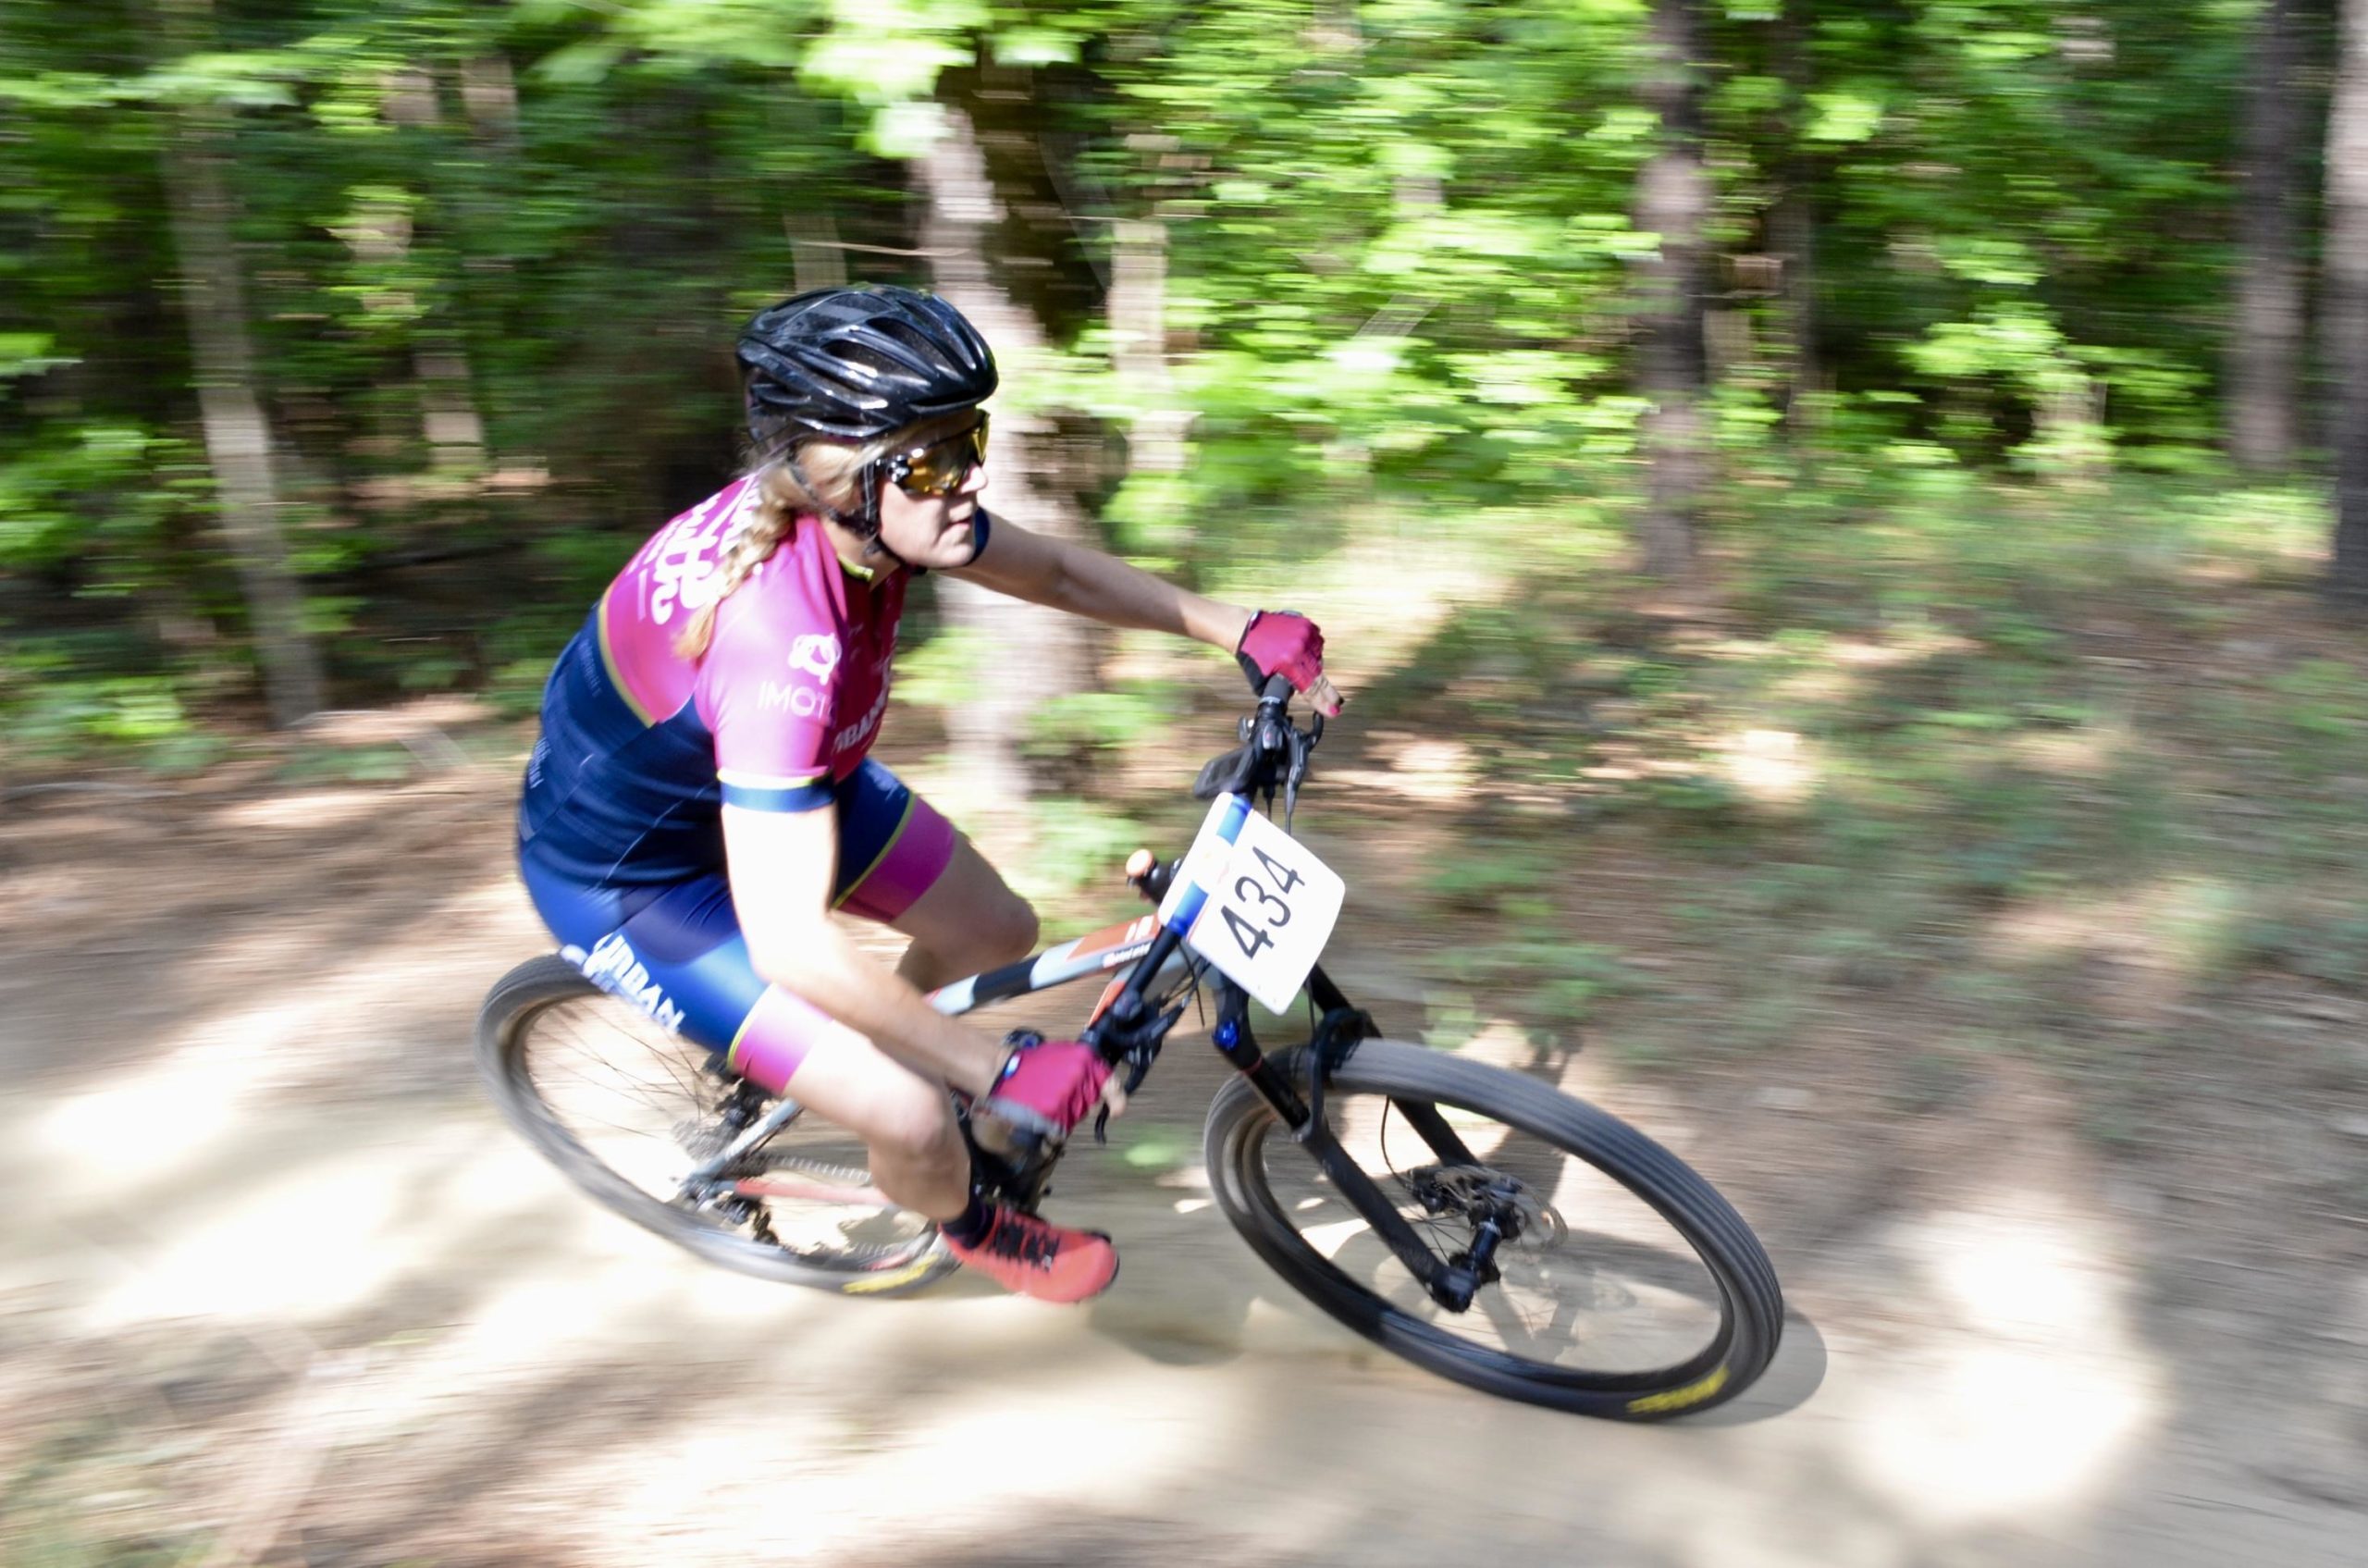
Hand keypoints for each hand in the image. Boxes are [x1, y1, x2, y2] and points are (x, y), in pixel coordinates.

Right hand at [979, 1035, 1123, 1147]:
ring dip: (1066, 1112)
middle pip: (1091, 1103)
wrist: (1004, 1071)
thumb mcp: (1064, 1053)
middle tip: (1059, 1092)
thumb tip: (1104, 1084)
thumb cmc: (1033, 1064)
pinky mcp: (1054, 1114)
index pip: (1111, 1084)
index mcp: (1085, 1059)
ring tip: (1046, 1098)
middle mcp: (1080, 1077)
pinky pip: (1063, 1126)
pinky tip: (1042, 1108)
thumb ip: (1086, 1066)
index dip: (1117, 1100)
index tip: (1117, 1111)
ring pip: (1077, 1115)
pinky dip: (1055, 1122)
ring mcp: (1067, 1097)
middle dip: (1080, 1102)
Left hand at [1236, 609, 1343, 716]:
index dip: (1324, 701)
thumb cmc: (1252, 657)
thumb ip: (1285, 691)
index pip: (1311, 688)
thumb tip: (1304, 696)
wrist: (1245, 630)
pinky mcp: (1306, 624)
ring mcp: (1304, 634)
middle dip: (1326, 690)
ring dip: (1312, 665)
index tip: (1334, 710)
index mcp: (1288, 664)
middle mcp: (1299, 648)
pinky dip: (1311, 650)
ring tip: (1295, 662)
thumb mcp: (1263, 682)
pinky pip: (1316, 644)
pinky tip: (1298, 651)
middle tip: (1335, 701)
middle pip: (1319, 675)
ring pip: (1319, 658)